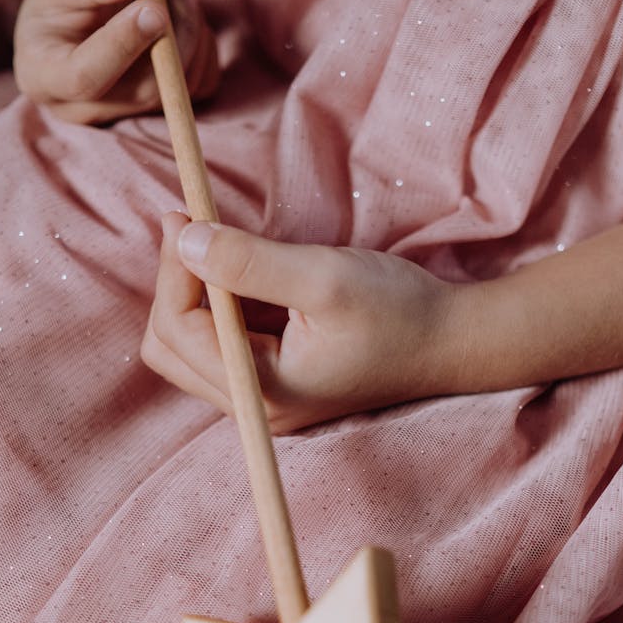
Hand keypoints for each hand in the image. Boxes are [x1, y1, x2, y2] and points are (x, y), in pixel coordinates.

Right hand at [13, 0, 217, 123]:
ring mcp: (125, 118)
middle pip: (143, 90)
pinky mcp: (163, 114)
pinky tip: (185, 20)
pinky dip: (203, 48)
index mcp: (45, 77)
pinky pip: (200, 87)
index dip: (122, 44)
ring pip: (177, 90)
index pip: (84, 77)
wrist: (84, 26)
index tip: (152, 7)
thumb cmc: (62, 3)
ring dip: (191, 35)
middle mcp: (84, 111)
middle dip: (173, 35)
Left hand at [141, 214, 464, 432]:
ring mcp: (264, 399)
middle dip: (173, 284)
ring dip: (192, 293)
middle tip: (193, 228)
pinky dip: (217, 304)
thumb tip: (183, 240)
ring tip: (218, 245)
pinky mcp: (276, 383)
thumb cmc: (399, 312)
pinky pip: (220, 345)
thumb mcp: (324, 277)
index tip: (184, 214)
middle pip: (169, 347)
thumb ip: (249, 261)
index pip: (178, 330)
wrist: (453, 343)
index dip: (173, 269)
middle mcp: (254, 407)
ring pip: (188, 347)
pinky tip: (243, 271)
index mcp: (262, 390)